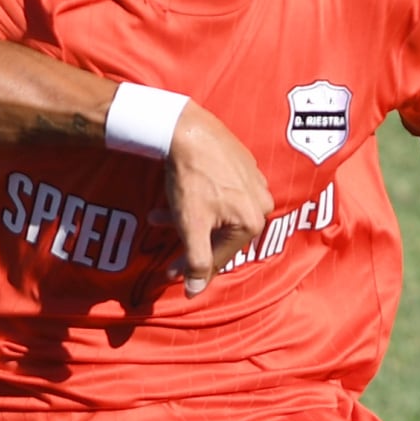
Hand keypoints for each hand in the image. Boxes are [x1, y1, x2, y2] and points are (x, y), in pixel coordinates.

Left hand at [158, 101, 272, 294]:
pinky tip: (174, 199)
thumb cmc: (191, 178)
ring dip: (186, 221)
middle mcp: (260, 203)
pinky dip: (197, 202)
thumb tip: (196, 291)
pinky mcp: (243, 165)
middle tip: (165, 256)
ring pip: (217, 215)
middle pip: (219, 236)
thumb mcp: (192, 226)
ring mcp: (254, 182)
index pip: (220, 257)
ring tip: (158, 218)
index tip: (173, 278)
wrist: (186, 129)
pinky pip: (220, 194)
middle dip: (187, 243)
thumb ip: (197, 261)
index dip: (194, 270)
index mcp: (252, 222)